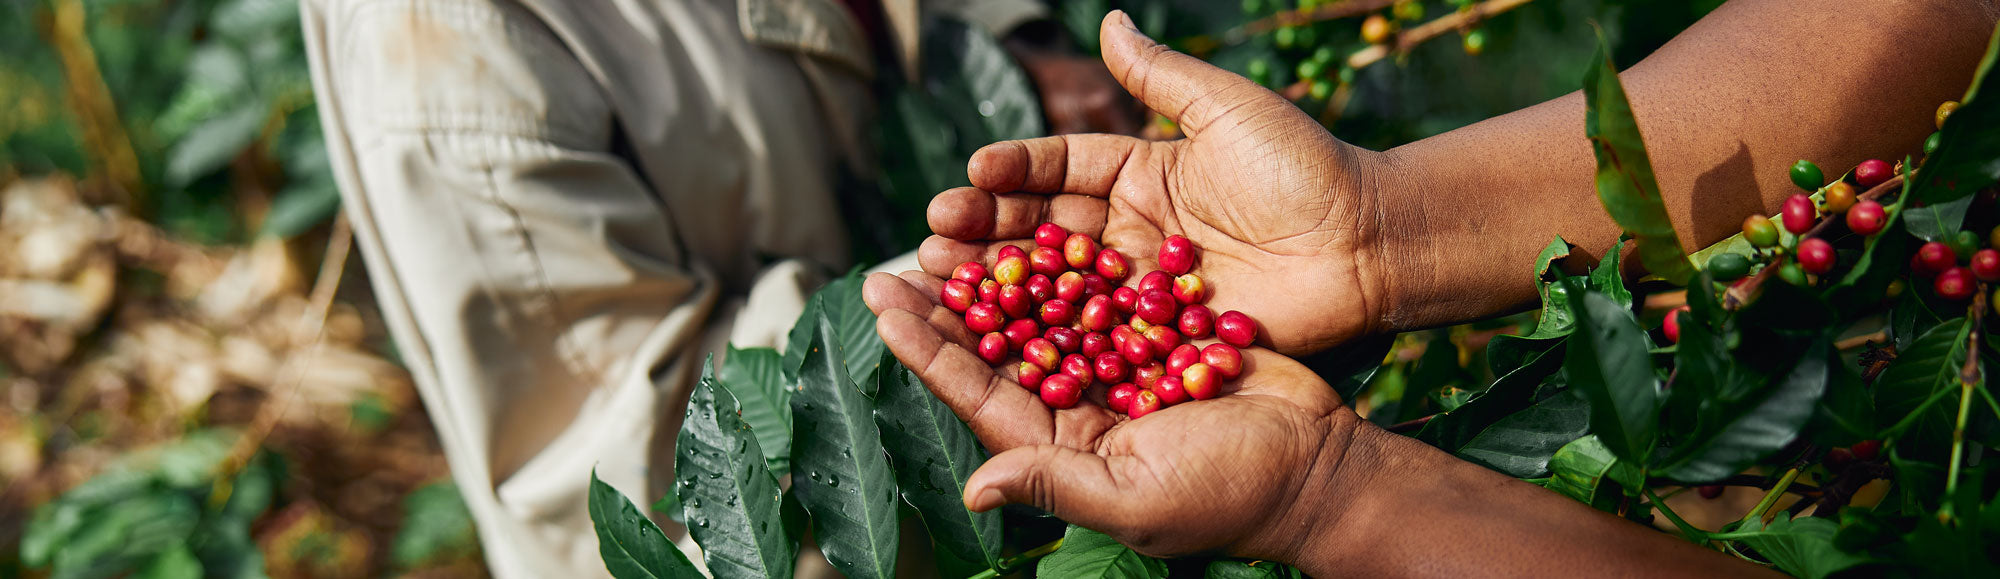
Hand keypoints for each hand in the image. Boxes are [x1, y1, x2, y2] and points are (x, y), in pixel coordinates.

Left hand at [861, 270, 1370, 560]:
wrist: (1322, 464)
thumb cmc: (1231, 496)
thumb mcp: (1135, 498)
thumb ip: (1054, 484)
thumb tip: (975, 490)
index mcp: (1061, 448)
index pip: (977, 393)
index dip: (928, 349)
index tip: (883, 302)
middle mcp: (1079, 407)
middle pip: (999, 347)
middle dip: (950, 303)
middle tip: (902, 255)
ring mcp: (1118, 370)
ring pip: (1043, 313)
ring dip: (1000, 274)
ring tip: (956, 230)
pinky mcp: (1157, 337)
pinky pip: (1100, 293)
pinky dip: (1068, 262)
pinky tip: (1036, 224)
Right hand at [922, 11, 1410, 355]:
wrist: (1368, 243)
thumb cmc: (1305, 168)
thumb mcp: (1228, 109)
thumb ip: (1162, 75)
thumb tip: (1109, 20)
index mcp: (1140, 173)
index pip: (1060, 169)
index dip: (1014, 172)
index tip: (971, 172)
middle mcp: (1131, 231)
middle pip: (1043, 231)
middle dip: (985, 232)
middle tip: (933, 235)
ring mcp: (1140, 289)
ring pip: (1056, 286)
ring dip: (998, 286)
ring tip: (942, 280)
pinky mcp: (1159, 338)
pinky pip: (1097, 336)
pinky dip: (1048, 339)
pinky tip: (1000, 339)